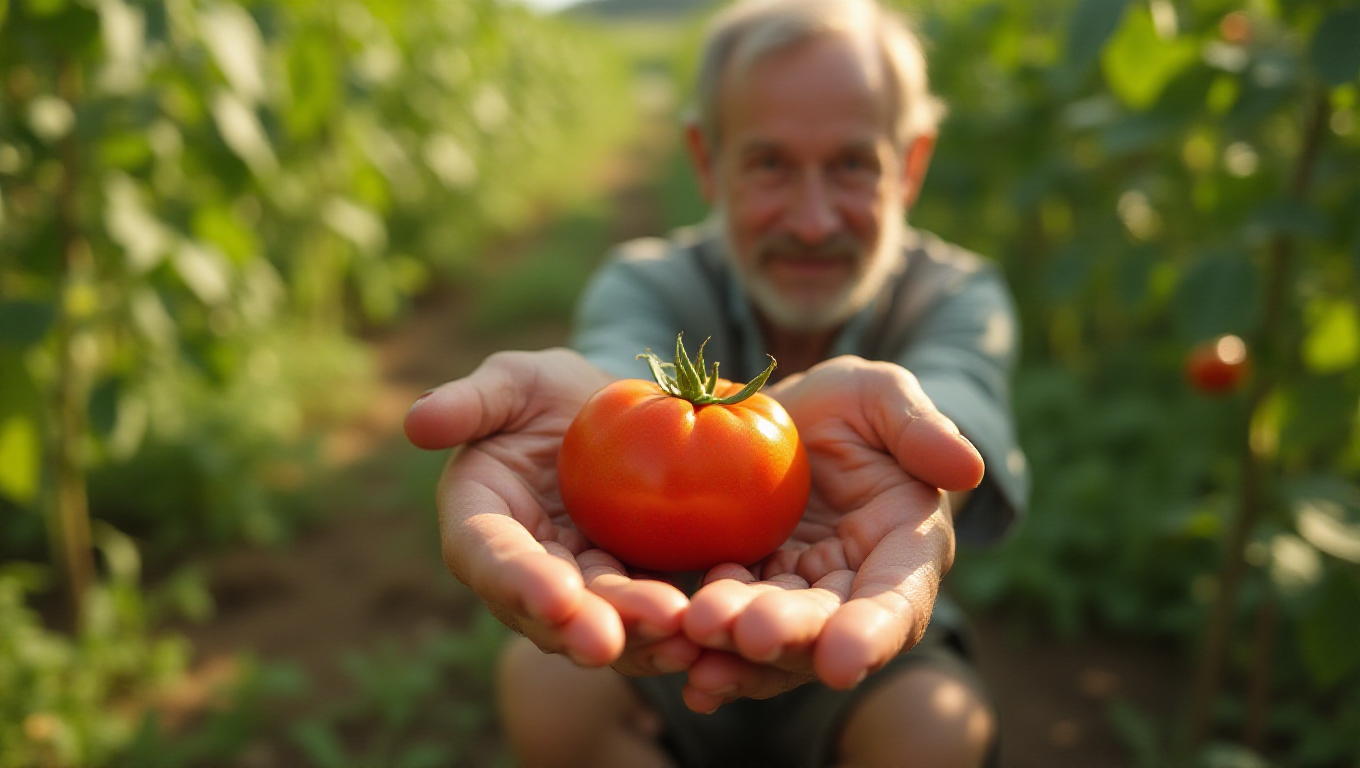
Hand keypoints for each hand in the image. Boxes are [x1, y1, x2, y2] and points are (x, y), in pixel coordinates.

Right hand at [404, 349, 699, 674]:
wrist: (616, 416)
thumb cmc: (551, 393)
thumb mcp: (516, 381)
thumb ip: (470, 402)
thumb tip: (415, 422)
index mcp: (480, 521)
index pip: (488, 557)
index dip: (518, 581)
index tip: (555, 597)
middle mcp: (522, 570)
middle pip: (544, 611)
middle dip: (578, 628)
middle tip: (611, 643)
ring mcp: (577, 588)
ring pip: (600, 624)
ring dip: (633, 638)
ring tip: (674, 637)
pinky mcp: (627, 591)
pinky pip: (645, 622)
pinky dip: (670, 634)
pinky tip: (701, 638)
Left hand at [678, 356, 983, 712]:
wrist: (780, 420)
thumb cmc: (845, 405)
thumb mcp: (880, 395)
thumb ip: (920, 427)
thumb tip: (969, 468)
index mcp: (905, 549)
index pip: (898, 602)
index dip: (872, 635)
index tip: (841, 661)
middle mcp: (853, 589)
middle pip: (825, 629)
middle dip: (789, 637)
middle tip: (747, 632)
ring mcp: (795, 597)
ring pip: (771, 639)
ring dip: (736, 649)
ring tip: (696, 633)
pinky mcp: (744, 595)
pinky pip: (726, 629)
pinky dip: (704, 650)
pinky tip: (677, 665)